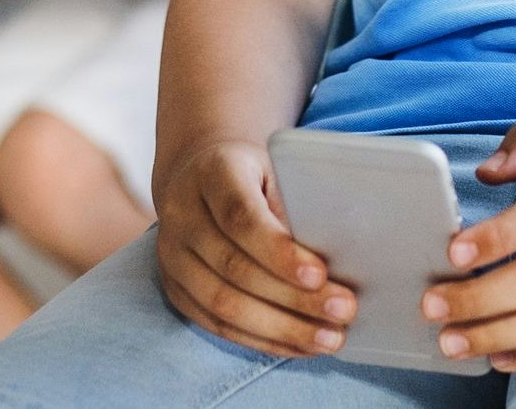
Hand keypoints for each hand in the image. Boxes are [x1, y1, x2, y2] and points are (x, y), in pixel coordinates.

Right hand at [153, 139, 354, 358]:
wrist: (199, 174)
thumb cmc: (254, 175)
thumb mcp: (277, 170)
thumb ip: (296, 207)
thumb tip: (341, 260)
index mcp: (211, 173)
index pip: (240, 216)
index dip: (278, 250)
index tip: (320, 274)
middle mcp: (182, 214)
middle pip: (234, 267)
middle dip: (293, 298)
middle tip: (343, 311)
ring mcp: (172, 255)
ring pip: (223, 304)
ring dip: (282, 329)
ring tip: (329, 338)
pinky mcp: (175, 289)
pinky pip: (217, 325)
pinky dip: (263, 341)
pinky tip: (300, 345)